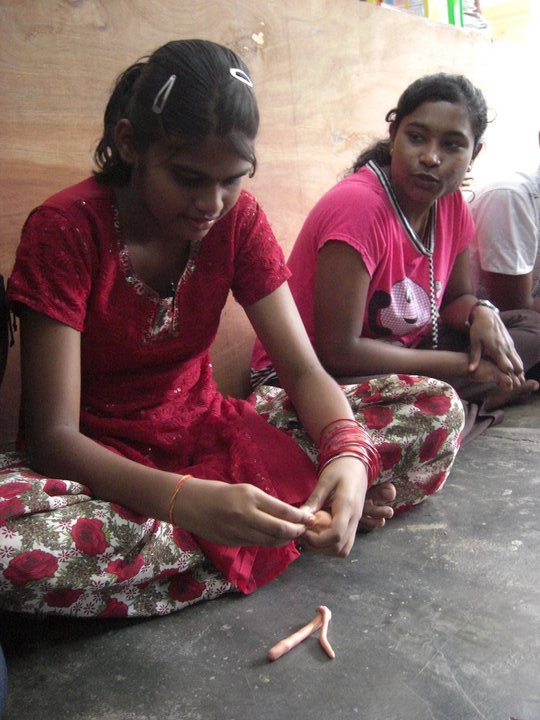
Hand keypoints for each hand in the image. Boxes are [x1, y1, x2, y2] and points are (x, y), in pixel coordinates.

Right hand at [173, 477, 313, 546]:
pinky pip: (257, 543)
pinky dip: (269, 542)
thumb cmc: (217, 491)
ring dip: (285, 539)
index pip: (283, 510)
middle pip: (280, 529)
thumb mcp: (243, 490)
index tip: (310, 517)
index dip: (300, 517)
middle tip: (305, 529)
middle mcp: (246, 514)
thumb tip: (285, 515)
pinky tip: (275, 539)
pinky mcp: (232, 541)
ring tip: (294, 535)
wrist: (189, 503)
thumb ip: (262, 503)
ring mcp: (238, 530)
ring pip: (270, 541)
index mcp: (250, 496)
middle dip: (296, 531)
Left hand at [297, 456, 368, 556]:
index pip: (336, 534)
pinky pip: (344, 543)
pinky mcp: (353, 524)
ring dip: (325, 548)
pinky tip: (319, 532)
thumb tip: (300, 518)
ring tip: (310, 534)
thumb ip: (314, 500)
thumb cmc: (341, 468)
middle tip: (303, 533)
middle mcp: (355, 518)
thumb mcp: (325, 481)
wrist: (358, 464)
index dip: (317, 539)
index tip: (303, 530)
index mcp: (347, 506)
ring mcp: (356, 523)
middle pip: (339, 547)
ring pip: (343, 549)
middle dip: (318, 546)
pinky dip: (330, 544)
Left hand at [468, 308, 525, 387]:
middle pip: (517, 366)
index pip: (507, 367)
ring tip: (518, 381)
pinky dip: (517, 364)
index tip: (507, 385)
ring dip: (519, 371)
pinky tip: (515, 370)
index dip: (508, 377)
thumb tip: (470, 371)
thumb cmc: (479, 329)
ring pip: (519, 361)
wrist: (487, 315)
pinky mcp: (511, 343)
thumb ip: (474, 357)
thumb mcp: (474, 343)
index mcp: (497, 350)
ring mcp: (510, 345)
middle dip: (517, 376)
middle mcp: (506, 348)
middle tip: (515, 386)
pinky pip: (517, 356)